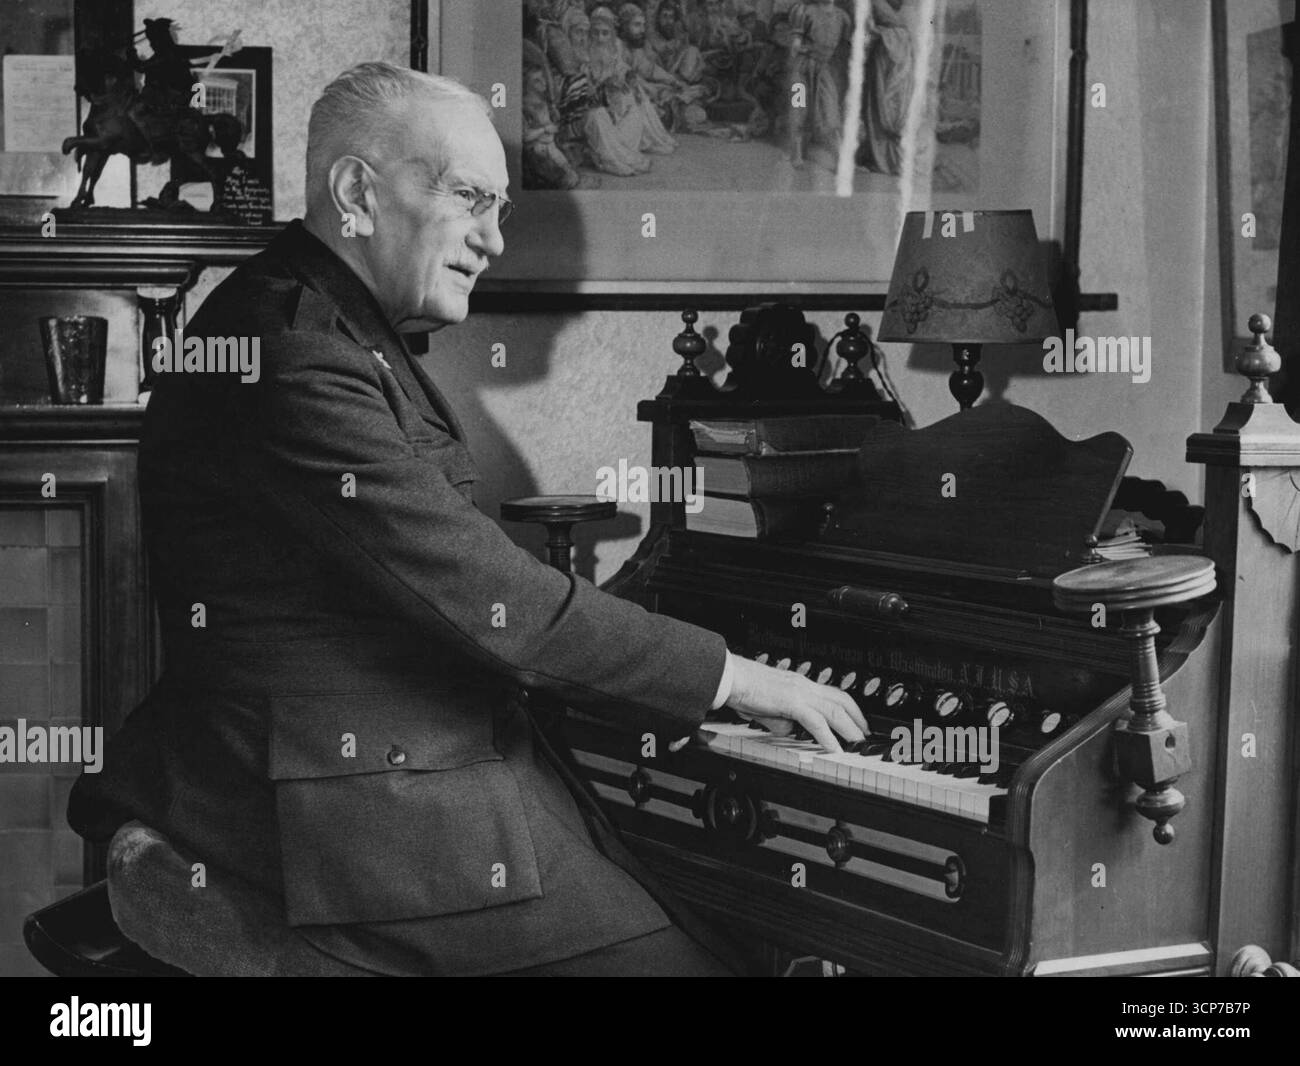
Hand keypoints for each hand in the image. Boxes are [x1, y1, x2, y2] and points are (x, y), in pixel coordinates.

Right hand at [724, 657, 867, 752]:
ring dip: (850, 728)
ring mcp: (799, 692)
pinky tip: (834, 749)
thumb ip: (782, 720)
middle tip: (865, 735)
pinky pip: (816, 721)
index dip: (848, 708)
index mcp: (800, 684)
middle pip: (841, 699)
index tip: (856, 721)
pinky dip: (828, 737)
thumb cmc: (743, 689)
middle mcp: (804, 685)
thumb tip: (790, 731)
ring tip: (858, 743)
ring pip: (835, 710)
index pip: (831, 694)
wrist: (731, 677)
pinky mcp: (791, 702)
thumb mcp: (768, 708)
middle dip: (857, 718)